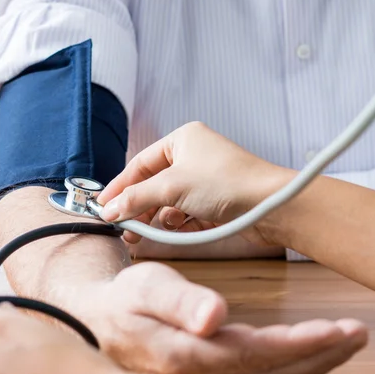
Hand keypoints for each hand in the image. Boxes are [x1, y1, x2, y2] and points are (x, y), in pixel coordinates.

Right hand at [66, 262, 367, 373]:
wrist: (96, 321)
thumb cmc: (123, 300)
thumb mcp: (145, 288)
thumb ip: (179, 303)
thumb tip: (215, 318)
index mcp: (188, 357)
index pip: (258, 354)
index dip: (302, 345)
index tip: (340, 330)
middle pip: (273, 373)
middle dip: (321, 355)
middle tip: (359, 333)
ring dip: (312, 362)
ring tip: (347, 340)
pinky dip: (290, 366)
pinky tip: (309, 353)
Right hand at [98, 121, 288, 244]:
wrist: (271, 206)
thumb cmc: (227, 183)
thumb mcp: (172, 187)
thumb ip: (137, 198)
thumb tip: (110, 209)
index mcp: (182, 140)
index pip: (140, 163)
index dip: (120, 186)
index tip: (104, 206)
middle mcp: (194, 158)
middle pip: (154, 185)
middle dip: (139, 207)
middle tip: (124, 227)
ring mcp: (206, 182)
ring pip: (170, 203)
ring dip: (159, 218)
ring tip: (146, 233)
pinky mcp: (216, 204)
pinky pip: (187, 215)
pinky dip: (178, 225)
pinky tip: (175, 232)